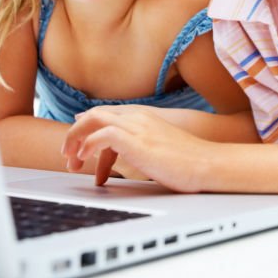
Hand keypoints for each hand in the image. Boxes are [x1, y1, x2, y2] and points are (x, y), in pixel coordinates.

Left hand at [62, 105, 211, 191]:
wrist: (209, 163)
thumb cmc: (188, 161)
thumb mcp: (159, 148)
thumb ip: (139, 145)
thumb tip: (121, 153)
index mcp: (144, 118)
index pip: (106, 114)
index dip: (87, 127)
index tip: (77, 144)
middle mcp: (139, 118)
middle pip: (95, 114)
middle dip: (75, 134)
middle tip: (69, 156)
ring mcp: (138, 128)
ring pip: (93, 119)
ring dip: (76, 138)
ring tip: (72, 160)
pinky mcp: (138, 142)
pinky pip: (103, 135)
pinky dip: (89, 146)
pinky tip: (87, 161)